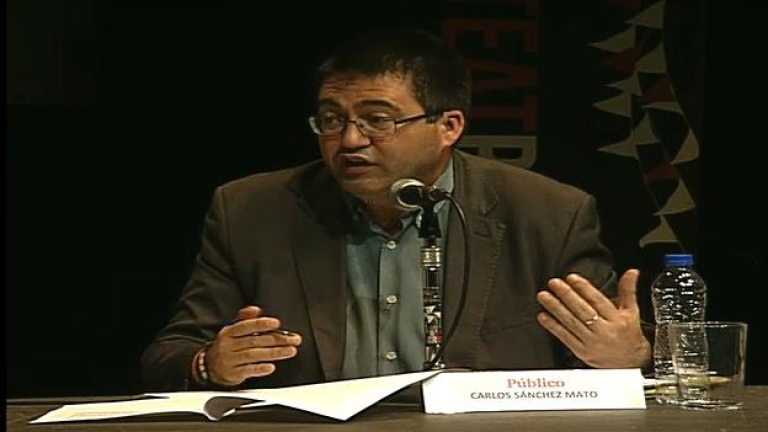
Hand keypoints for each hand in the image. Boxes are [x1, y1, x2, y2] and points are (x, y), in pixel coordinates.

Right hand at [205, 305, 301, 385]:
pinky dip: (260, 369)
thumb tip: (256, 309)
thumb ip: (245, 319)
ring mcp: (230, 360)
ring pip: (254, 355)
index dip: (261, 324)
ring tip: (290, 351)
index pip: (246, 326)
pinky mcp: (233, 373)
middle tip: (293, 340)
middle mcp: (229, 345)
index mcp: (229, 332)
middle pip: (254, 341)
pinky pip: (248, 370)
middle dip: (277, 340)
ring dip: (274, 353)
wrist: (210, 366)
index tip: (277, 324)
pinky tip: (271, 367)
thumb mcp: (232, 329)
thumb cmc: (227, 346)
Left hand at [535, 269, 650, 368]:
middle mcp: (604, 331)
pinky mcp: (582, 352)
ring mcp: (592, 342)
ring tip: (544, 296)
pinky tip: (543, 316)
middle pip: (582, 310)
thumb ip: (628, 290)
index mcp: (617, 320)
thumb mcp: (631, 312)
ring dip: (555, 308)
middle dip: (566, 295)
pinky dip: (553, 326)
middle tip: (554, 283)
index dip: (584, 288)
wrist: (630, 363)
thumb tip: (632, 272)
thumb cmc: (628, 334)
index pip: (598, 301)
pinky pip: (565, 337)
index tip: (571, 278)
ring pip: (571, 322)